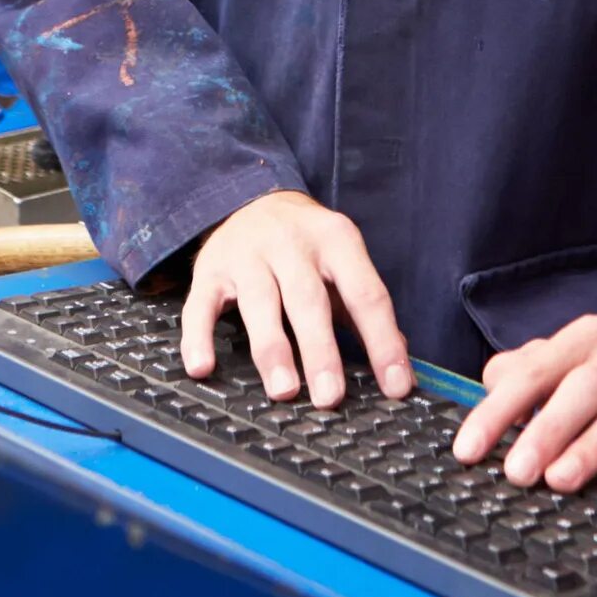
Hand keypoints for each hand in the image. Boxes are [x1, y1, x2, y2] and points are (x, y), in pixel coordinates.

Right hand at [181, 190, 411, 408]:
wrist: (252, 198)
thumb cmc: (306, 246)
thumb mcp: (342, 260)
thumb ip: (363, 306)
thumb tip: (397, 358)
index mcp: (337, 241)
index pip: (367, 294)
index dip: (383, 341)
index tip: (397, 386)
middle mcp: (293, 245)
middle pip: (309, 300)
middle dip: (321, 351)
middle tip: (331, 397)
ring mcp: (248, 256)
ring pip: (260, 304)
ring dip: (272, 349)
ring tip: (284, 390)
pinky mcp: (210, 270)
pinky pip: (201, 306)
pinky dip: (198, 337)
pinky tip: (203, 368)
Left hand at [450, 315, 596, 490]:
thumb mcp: (565, 376)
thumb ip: (524, 377)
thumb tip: (487, 388)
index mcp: (587, 340)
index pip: (535, 371)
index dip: (498, 410)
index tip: (468, 450)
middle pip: (584, 386)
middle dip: (547, 428)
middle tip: (516, 472)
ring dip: (593, 446)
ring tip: (561, 480)